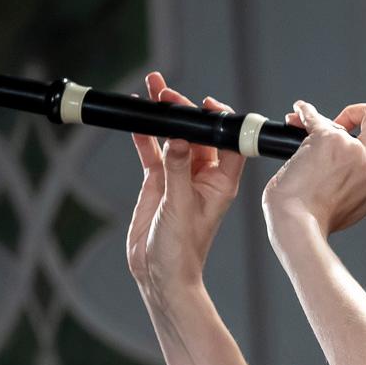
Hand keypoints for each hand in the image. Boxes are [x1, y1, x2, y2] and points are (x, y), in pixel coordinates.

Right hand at [126, 72, 245, 298]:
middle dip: (184, 111)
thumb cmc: (182, 248)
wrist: (160, 272)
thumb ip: (177, 170)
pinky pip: (153, 153)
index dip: (220, 121)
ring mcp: (180, 178)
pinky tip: (137, 118)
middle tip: (166, 92)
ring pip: (174, 139)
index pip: (228, 143)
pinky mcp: (159, 183)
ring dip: (164, 117)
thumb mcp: (180, 205)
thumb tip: (178, 138)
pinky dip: (145, 136)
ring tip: (151, 92)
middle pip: (198, 135)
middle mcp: (204, 177)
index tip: (204, 103)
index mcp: (221, 183)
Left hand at [261, 99, 365, 237]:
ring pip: (365, 113)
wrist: (295, 223)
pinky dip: (305, 112)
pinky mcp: (328, 139)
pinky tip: (299, 115)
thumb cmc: (319, 218)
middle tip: (363, 122)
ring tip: (316, 126)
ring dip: (340, 116)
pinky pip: (318, 116)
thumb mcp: (361, 205)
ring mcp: (355, 151)